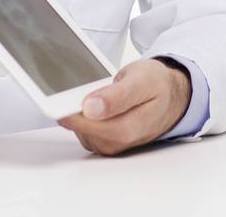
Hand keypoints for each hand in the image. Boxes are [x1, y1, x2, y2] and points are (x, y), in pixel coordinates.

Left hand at [58, 58, 192, 155]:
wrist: (172, 97)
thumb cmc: (159, 87)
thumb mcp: (142, 81)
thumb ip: (117, 96)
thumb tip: (90, 107)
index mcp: (125, 129)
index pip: (83, 123)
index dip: (66, 108)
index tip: (53, 94)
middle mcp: (114, 142)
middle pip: (77, 126)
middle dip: (70, 104)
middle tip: (70, 83)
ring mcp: (108, 143)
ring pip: (77, 127)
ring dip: (76, 108)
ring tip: (88, 89)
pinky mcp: (103, 140)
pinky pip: (82, 127)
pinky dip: (81, 113)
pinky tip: (90, 99)